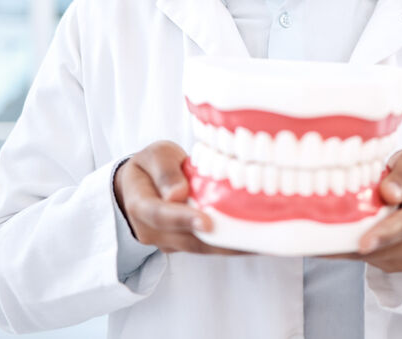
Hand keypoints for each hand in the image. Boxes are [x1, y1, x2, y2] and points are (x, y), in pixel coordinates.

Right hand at [113, 140, 246, 254]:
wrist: (138, 186)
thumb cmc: (150, 166)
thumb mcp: (154, 156)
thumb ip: (165, 170)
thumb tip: (178, 193)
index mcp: (140, 204)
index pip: (160, 214)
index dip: (183, 218)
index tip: (206, 222)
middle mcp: (152, 231)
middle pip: (187, 237)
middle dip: (220, 238)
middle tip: (252, 236)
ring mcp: (169, 243)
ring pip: (202, 247)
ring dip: (232, 245)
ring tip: (263, 239)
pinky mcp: (185, 245)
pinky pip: (209, 247)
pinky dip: (232, 244)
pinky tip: (257, 240)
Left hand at [329, 148, 401, 271]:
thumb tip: (389, 192)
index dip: (383, 234)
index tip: (364, 242)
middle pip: (378, 246)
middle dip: (348, 238)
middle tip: (313, 229)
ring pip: (366, 255)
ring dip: (343, 243)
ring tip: (318, 226)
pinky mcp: (391, 264)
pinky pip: (364, 258)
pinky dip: (346, 246)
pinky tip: (331, 231)